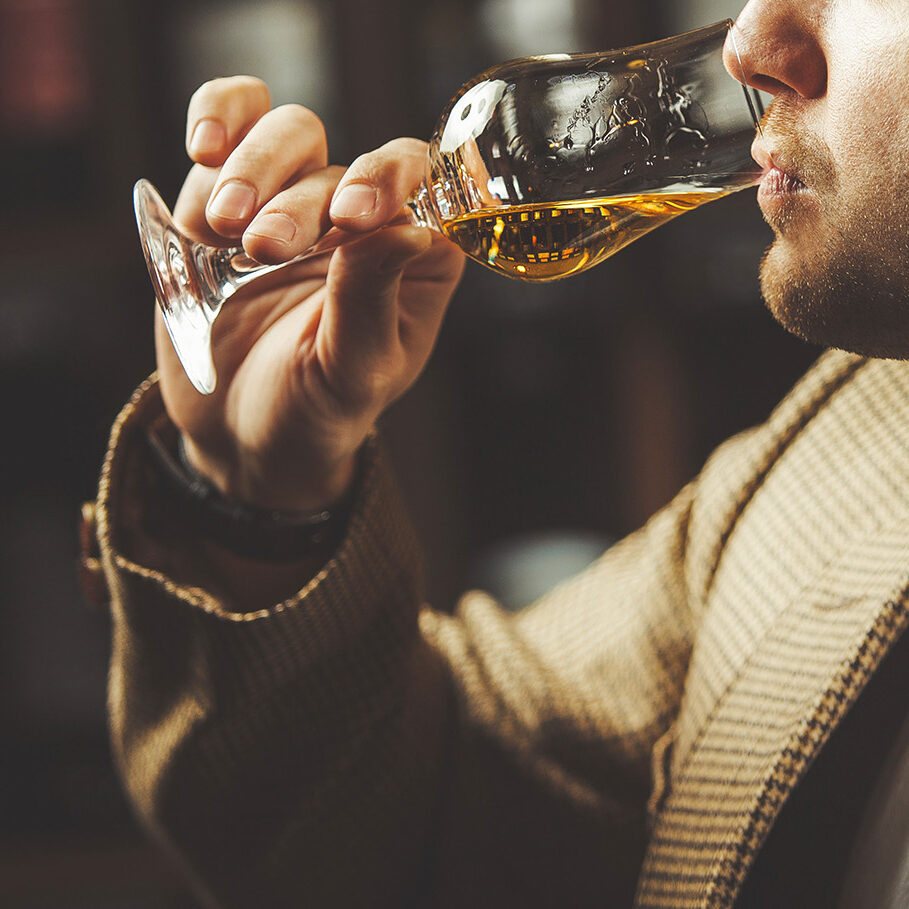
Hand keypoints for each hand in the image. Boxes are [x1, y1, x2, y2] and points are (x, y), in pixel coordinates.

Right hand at [156, 76, 464, 511]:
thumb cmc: (314, 413)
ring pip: (286, 136)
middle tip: (265, 247)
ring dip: (254, 168)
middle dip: (301, 196)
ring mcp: (293, 208)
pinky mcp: (228, 208)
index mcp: (412, 261)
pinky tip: (205, 159)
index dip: (392, 179)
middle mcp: (360, 225)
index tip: (353, 217)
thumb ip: (372, 299)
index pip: (423, 186)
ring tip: (225, 227)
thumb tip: (407, 226)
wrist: (238, 437)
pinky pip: (225, 144)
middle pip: (345, 160)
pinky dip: (215, 128)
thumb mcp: (352, 373)